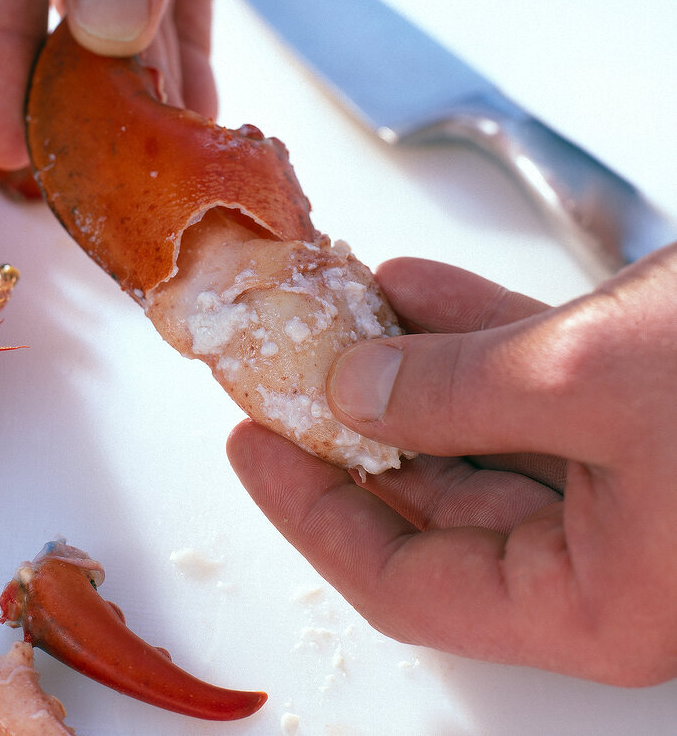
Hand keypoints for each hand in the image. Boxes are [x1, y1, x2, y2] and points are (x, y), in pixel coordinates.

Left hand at [227, 247, 676, 685]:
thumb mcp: (581, 379)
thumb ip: (451, 393)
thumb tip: (350, 392)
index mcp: (596, 601)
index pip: (409, 583)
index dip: (314, 515)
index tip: (250, 445)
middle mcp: (608, 554)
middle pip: (435, 502)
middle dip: (353, 426)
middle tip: (281, 369)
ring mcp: (626, 480)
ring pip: (476, 432)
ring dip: (405, 368)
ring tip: (333, 308)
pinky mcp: (638, 409)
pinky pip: (528, 382)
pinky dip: (468, 336)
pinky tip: (408, 286)